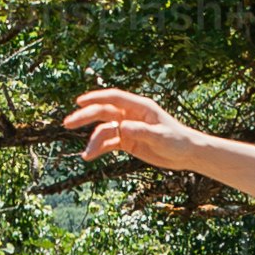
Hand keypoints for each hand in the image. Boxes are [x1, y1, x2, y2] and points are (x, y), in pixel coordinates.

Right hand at [64, 85, 202, 168]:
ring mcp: (127, 128)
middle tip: (68, 123)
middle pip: (103, 112)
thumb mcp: (161, 137)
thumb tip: (122, 127)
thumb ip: (142, 131)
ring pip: (104, 130)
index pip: (114, 98)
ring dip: (93, 140)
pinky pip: (109, 143)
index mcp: (140, 107)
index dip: (95, 97)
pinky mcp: (127, 141)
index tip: (79, 102)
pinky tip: (89, 156)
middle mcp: (131, 115)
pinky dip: (99, 149)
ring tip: (86, 154)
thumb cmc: (177, 141)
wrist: (186, 154)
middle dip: (85, 117)